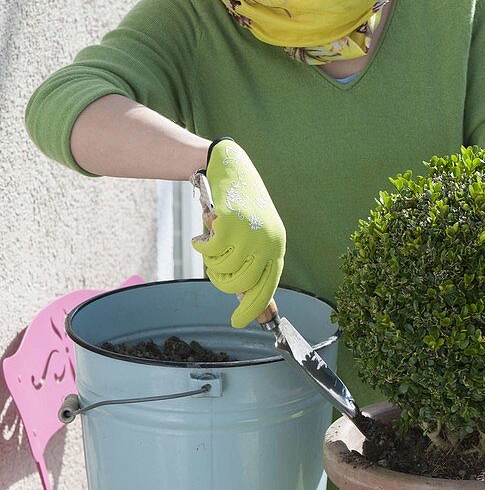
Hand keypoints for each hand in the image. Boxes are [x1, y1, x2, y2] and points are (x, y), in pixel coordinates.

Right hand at [191, 138, 285, 327]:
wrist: (230, 167)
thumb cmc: (239, 204)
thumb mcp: (253, 234)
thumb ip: (252, 262)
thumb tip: (248, 300)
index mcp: (277, 245)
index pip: (268, 287)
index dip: (253, 308)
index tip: (239, 322)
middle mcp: (269, 241)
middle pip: (243, 285)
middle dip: (222, 283)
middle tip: (214, 271)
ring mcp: (251, 233)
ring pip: (225, 270)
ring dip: (211, 263)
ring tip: (209, 246)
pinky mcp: (231, 225)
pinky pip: (210, 252)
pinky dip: (201, 247)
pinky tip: (201, 236)